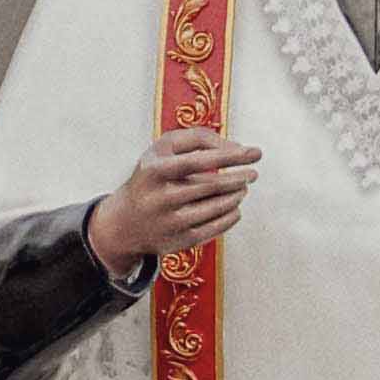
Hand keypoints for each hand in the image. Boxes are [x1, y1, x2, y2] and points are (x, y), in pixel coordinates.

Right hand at [87, 130, 262, 282]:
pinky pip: (216, 227)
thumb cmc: (152, 176)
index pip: (201, 160)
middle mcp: (162, 198)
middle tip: (253, 173)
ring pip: (218, 207)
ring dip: (237, 196)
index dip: (231, 156)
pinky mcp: (180, 241)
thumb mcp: (164, 148)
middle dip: (239, 178)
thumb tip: (236, 148)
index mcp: (156, 170)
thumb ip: (199, 138)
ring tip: (242, 187)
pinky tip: (234, 206)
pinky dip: (231, 215)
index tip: (254, 153)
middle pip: (213, 186)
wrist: (125, 222)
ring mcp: (171, 222)